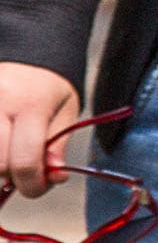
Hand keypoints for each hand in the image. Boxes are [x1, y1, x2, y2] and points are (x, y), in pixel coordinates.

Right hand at [0, 59, 78, 198]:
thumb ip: (58, 145)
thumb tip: (54, 177)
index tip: (39, 186)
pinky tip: (1, 147)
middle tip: (25, 168)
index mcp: (32, 102)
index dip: (33, 184)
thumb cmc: (47, 86)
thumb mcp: (66, 110)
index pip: (25, 160)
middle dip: (13, 175)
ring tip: (10, 153)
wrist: (26, 56)